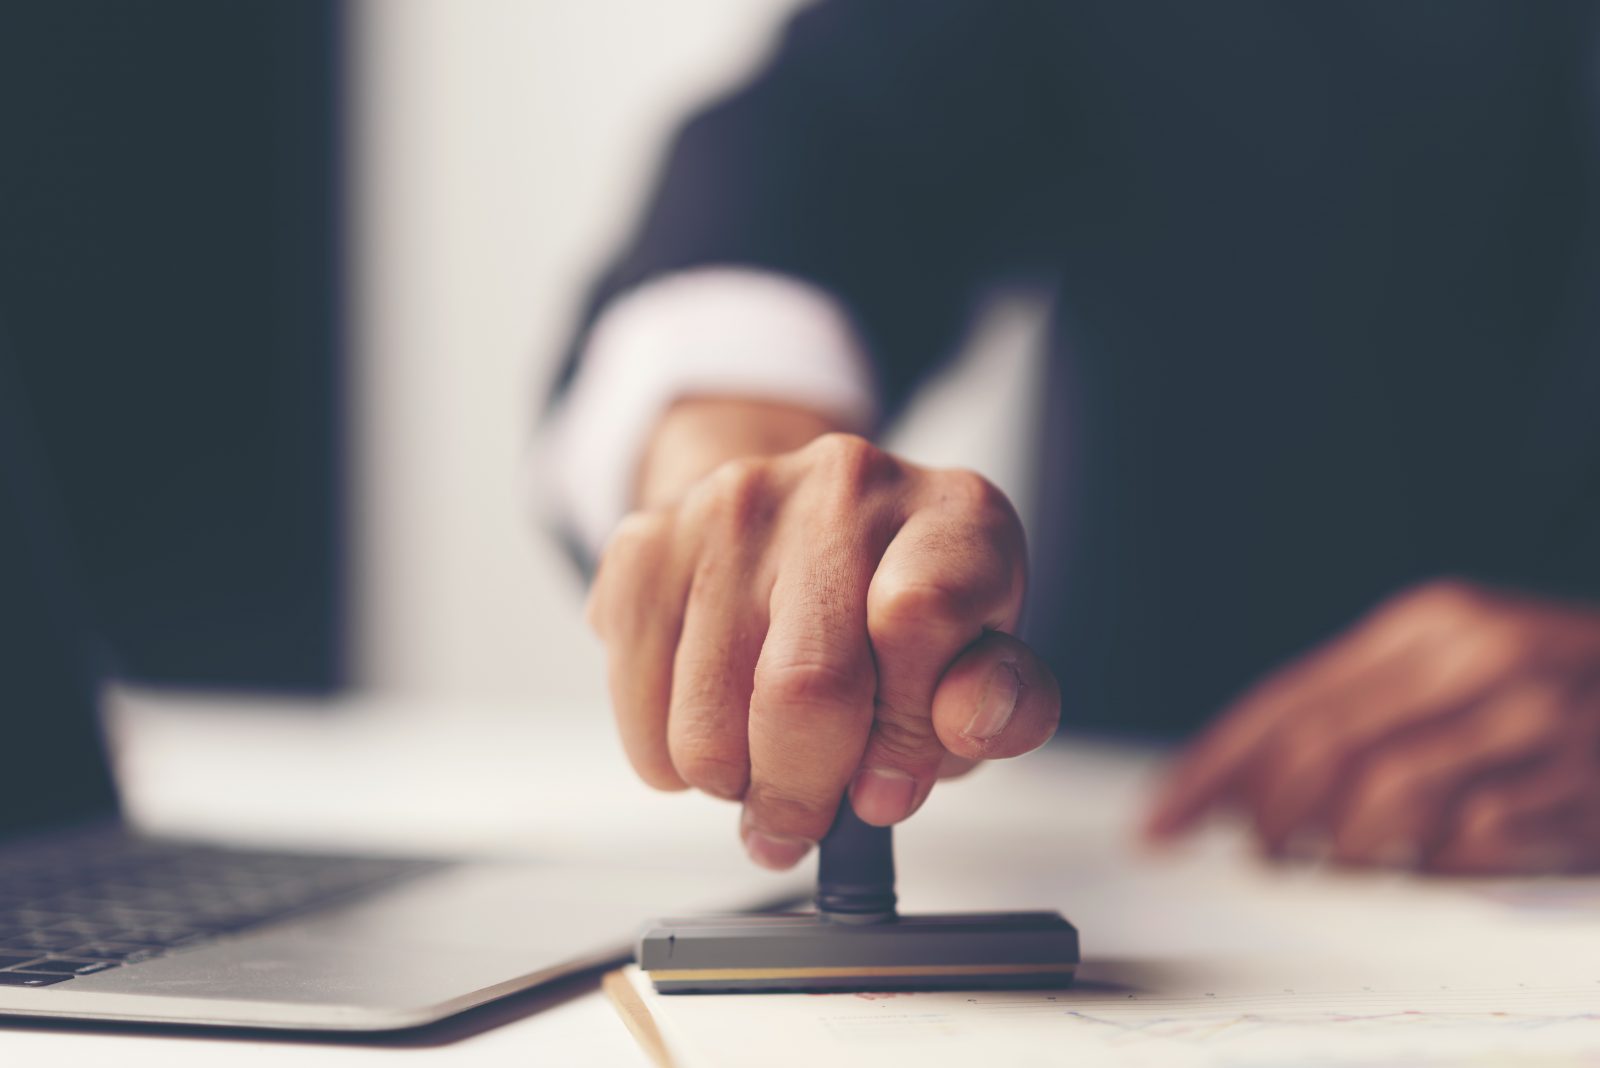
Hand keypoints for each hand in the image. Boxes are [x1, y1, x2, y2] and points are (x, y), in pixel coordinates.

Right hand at [587, 431, 1059, 868]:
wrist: (798, 530)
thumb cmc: (902, 613)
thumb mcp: (981, 663)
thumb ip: (1001, 706)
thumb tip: (969, 722)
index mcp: (953, 515)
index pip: (918, 620)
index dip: (902, 733)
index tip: (888, 788)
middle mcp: (845, 485)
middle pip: (804, 684)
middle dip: (804, 791)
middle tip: (807, 818)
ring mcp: (735, 503)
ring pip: (708, 718)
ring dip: (734, 781)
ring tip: (762, 761)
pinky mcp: (647, 542)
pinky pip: (638, 703)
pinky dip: (668, 757)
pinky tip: (712, 726)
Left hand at [1145, 579, 1599, 872]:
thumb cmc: (1552, 692)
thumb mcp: (1454, 671)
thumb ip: (1353, 714)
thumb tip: (1235, 784)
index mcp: (1429, 624)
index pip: (1287, 700)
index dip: (1212, 767)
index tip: (1160, 821)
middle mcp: (1477, 659)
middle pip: (1319, 750)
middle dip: (1267, 817)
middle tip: (1258, 853)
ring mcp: (1533, 724)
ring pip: (1381, 803)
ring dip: (1342, 852)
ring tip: (1342, 863)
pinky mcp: (1577, 792)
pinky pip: (1465, 847)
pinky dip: (1429, 869)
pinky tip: (1431, 865)